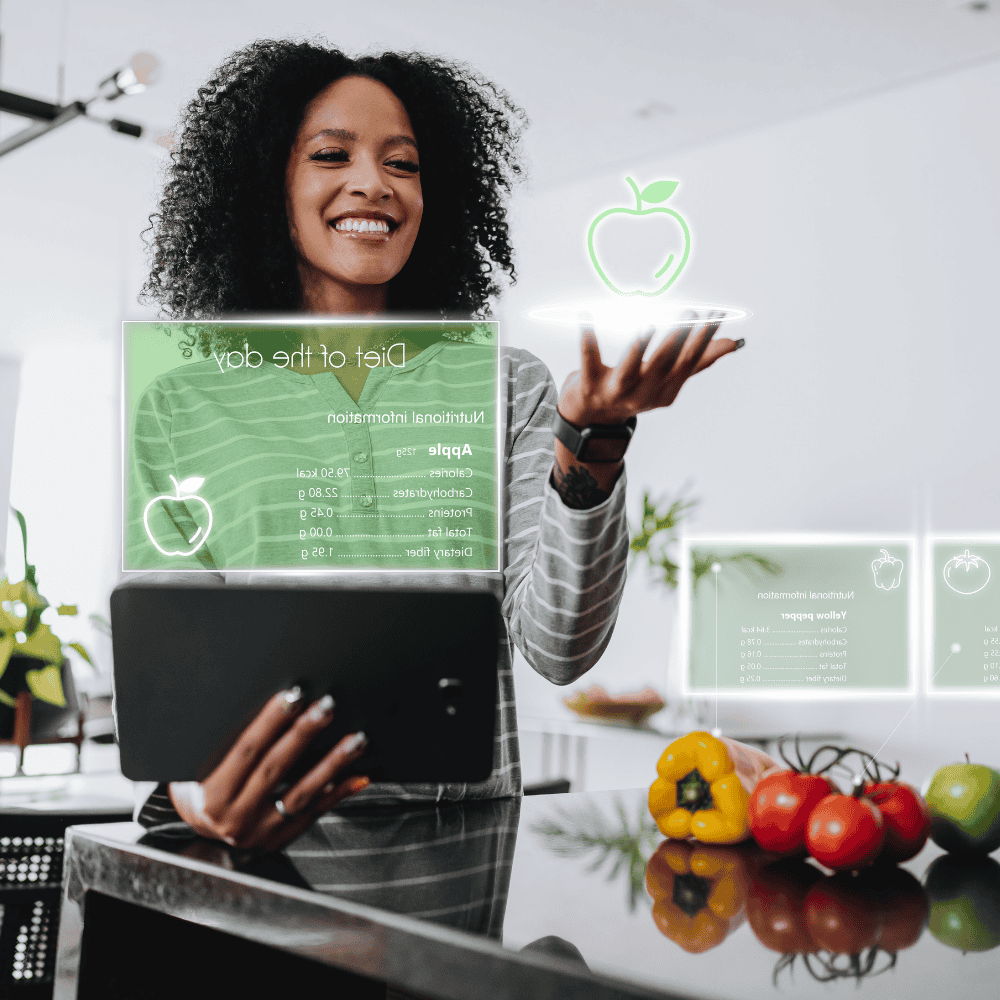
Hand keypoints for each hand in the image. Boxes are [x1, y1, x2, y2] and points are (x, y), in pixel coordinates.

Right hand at [168, 688, 368, 851]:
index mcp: (212, 796)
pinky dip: (340, 792)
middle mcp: (237, 817)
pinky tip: (359, 775)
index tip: (292, 696)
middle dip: (304, 733)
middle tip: (326, 707)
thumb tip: (254, 704)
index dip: (270, 721)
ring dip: (333, 763)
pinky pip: (316, 812)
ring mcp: (262, 831)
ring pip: (303, 793)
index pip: (246, 751)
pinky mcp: (283, 838)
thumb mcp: (197, 770)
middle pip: (276, 768)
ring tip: (355, 739)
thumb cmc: (202, 791)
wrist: (202, 837)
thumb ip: (223, 747)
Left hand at [549, 311, 741, 508]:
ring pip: (629, 370)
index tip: (715, 315)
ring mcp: (614, 391)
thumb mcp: (666, 378)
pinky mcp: (588, 385)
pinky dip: (587, 341)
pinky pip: (588, 361)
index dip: (702, 340)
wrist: (589, 418)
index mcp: (665, 392)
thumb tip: (734, 343)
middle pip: (662, 366)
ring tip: (648, 325)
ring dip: (638, 348)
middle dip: (677, 340)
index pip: (688, 363)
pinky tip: (586, 318)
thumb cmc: (633, 390)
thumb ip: (698, 360)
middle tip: (691, 313)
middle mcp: (642, 395)